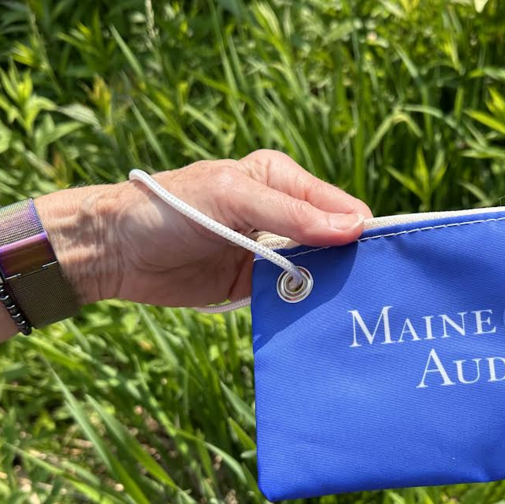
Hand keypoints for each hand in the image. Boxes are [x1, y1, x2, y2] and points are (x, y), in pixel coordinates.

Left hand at [40, 150, 370, 307]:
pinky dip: (305, 308)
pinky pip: (291, 297)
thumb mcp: (233, 198)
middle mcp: (283, 215)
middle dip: (353, 265)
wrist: (115, 250)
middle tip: (378, 295)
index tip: (388, 261)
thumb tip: (355, 228)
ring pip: (317, 273)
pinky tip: (325, 323)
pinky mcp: (254, 285)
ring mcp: (270, 252)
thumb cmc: (169, 208)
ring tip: (357, 313)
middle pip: (335, 243)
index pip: (340, 207)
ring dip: (331, 290)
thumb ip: (292, 214)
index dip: (364, 232)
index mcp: (283, 180)